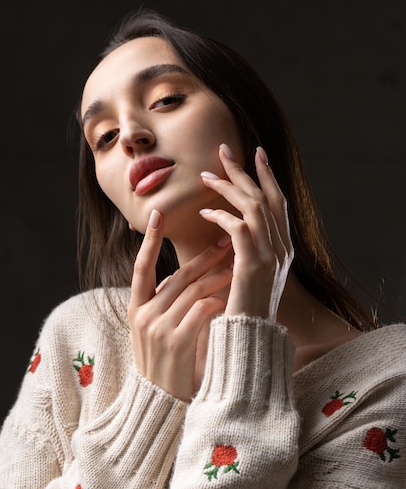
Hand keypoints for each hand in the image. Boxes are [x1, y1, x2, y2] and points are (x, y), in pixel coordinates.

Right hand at [128, 210, 232, 400]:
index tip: (160, 213)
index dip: (150, 240)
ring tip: (236, 268)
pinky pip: (201, 311)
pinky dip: (216, 301)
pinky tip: (228, 299)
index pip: (140, 266)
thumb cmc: (162, 364)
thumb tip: (187, 275)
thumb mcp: (153, 331)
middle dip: (204, 257)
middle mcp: (143, 315)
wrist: (160, 404)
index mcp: (135, 309)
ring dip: (217, 277)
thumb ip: (164, 303)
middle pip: (177, 276)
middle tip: (226, 239)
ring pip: (193, 290)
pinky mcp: (177, 343)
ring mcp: (158, 329)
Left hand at [200, 144, 292, 320]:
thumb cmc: (244, 309)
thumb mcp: (252, 275)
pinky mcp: (253, 266)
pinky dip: (221, 217)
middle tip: (224, 150)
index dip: (267, 177)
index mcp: (284, 249)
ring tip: (206, 176)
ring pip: (252, 207)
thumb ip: (248, 250)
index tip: (255, 154)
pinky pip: (238, 228)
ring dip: (228, 188)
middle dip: (245, 171)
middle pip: (266, 197)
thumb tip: (232, 228)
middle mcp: (282, 249)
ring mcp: (271, 257)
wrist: (248, 338)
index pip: (278, 203)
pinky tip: (205, 214)